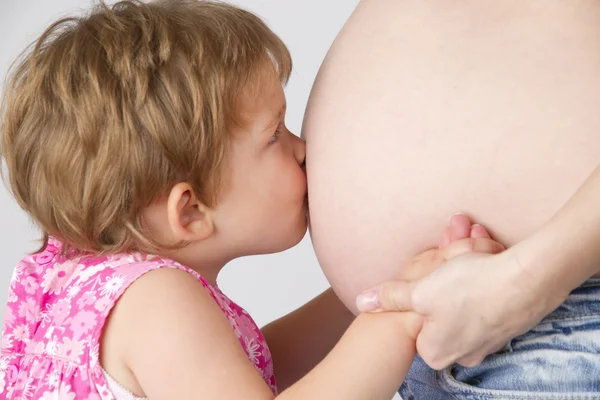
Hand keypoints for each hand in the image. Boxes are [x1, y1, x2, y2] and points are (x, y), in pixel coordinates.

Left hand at [357, 215, 503, 338]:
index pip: (415, 321)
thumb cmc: (472, 288)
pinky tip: (489, 251)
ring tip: (473, 239)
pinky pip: (487, 293)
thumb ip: (391, 298)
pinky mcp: (507, 323)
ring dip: (465, 263)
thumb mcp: (421, 291)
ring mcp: (487, 340)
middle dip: (443, 268)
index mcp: (436, 350)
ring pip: (465, 294)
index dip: (420, 287)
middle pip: (441, 304)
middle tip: (452, 242)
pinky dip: (485, 269)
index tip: (430, 268)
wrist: (529, 280)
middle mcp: (462, 352)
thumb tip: (363, 302)